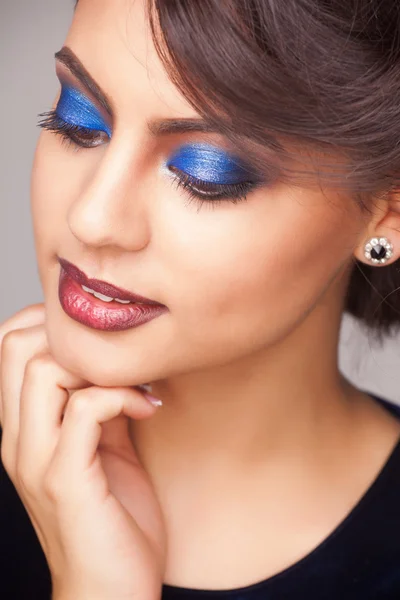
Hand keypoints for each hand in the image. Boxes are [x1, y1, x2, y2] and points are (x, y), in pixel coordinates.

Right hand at [0, 304, 166, 599]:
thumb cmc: (112, 520)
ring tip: (136, 385)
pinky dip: (123, 396)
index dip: (51, 323)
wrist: (109, 593)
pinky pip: (87, 408)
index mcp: (23, 429)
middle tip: (120, 358)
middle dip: (72, 336)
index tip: (101, 339)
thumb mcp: (105, 448)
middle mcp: (18, 438)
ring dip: (100, 364)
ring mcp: (37, 458)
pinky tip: (149, 409)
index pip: (10, 346)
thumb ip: (100, 406)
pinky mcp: (66, 479)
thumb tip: (119, 366)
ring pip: (45, 371)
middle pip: (17, 346)